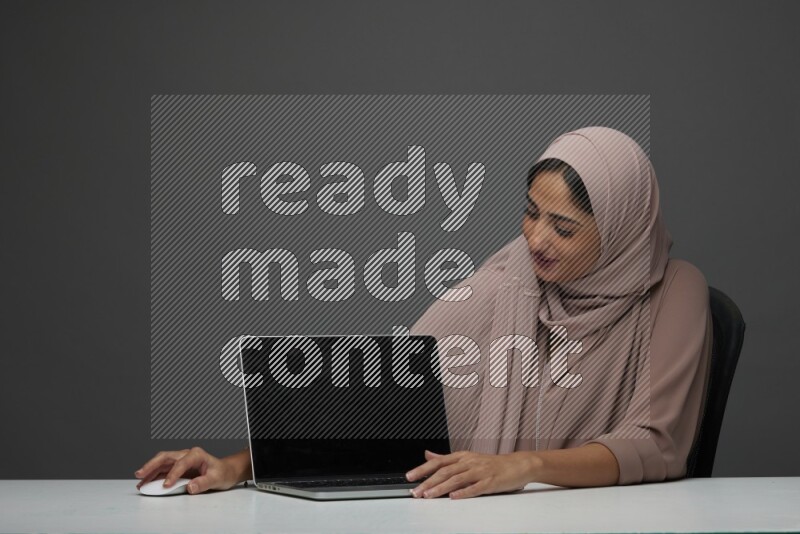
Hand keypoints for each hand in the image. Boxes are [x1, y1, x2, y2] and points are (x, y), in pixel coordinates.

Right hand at [134, 447, 238, 494]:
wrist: (226, 471)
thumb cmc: (222, 472)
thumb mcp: (217, 478)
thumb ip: (204, 483)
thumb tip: (190, 487)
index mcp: (196, 454)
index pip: (181, 463)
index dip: (173, 474)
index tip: (166, 486)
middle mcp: (186, 454)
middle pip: (165, 457)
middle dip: (151, 465)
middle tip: (139, 474)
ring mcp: (181, 460)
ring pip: (161, 463)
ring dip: (149, 471)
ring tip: (139, 481)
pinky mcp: (178, 467)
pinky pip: (163, 470)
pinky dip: (153, 476)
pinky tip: (146, 482)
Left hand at [406, 449, 534, 498]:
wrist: (518, 465)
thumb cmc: (492, 464)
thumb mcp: (467, 458)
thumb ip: (446, 458)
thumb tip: (427, 455)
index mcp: (462, 456)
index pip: (438, 462)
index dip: (423, 469)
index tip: (410, 477)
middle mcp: (469, 462)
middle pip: (444, 471)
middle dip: (428, 482)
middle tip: (415, 491)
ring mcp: (480, 472)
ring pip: (456, 479)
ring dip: (441, 488)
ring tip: (428, 496)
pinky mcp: (490, 482)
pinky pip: (475, 487)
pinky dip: (464, 492)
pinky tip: (454, 497)